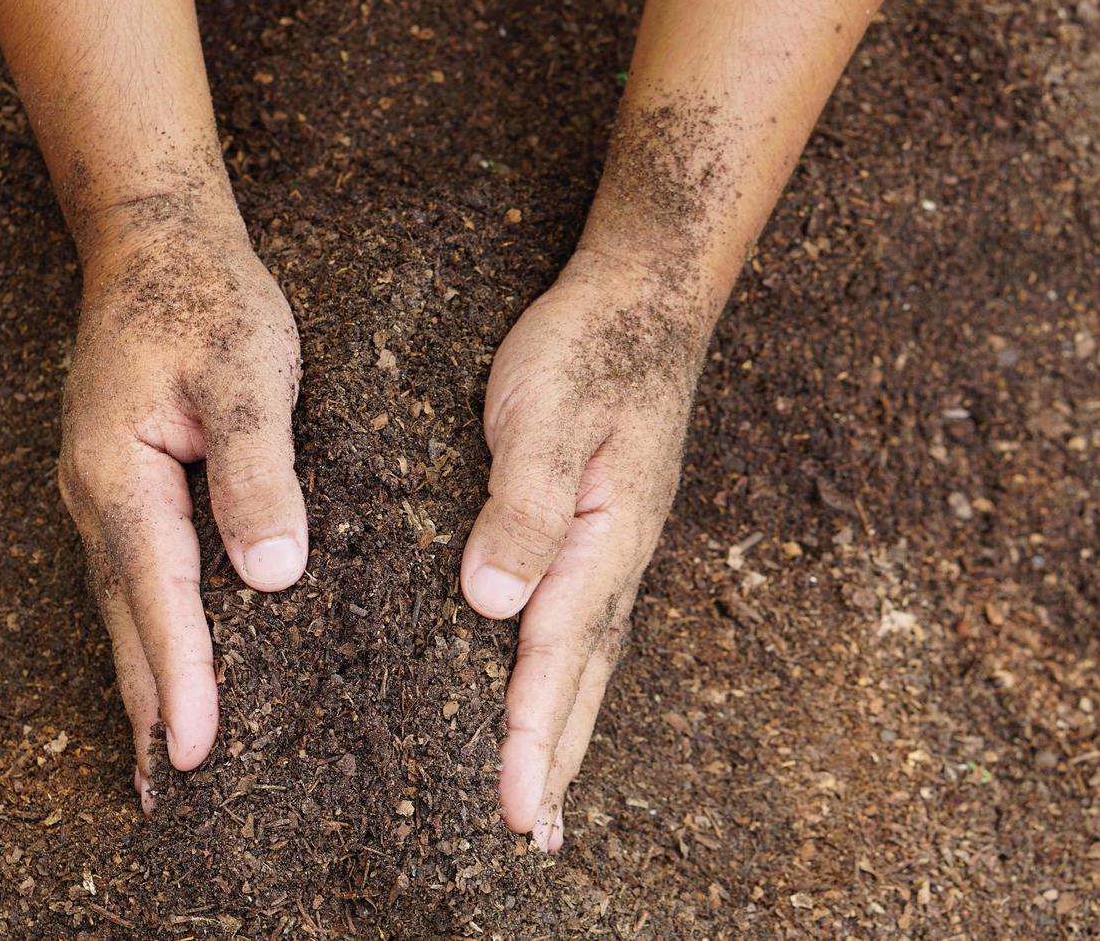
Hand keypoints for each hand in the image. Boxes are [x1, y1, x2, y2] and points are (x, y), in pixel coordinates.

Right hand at [57, 196, 306, 811]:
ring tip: (166, 757)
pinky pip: (135, 576)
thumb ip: (258, 472)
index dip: (181, 678)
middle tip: (168, 794)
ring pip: (124, 605)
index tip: (198, 752)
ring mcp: (102, 493)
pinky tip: (171, 661)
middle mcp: (98, 495)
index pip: (157, 597)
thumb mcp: (248, 374)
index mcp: (121, 474)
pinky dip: (150, 632)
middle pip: (125, 620)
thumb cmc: (207, 300)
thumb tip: (272, 574)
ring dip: (145, 680)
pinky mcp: (123, 485)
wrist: (156, 243)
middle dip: (150, 707)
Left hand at [459, 249, 715, 849]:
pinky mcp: (601, 528)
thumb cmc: (588, 348)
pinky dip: (567, 674)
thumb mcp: (544, 412)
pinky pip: (583, 621)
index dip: (534, 735)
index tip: (514, 809)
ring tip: (546, 798)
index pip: (559, 653)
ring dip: (568, 727)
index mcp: (606, 538)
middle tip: (533, 836)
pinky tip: (552, 691)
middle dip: (558, 758)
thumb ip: (524, 505)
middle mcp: (618, 555)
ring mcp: (616, 544)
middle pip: (586, 676)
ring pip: (590, 657)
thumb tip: (492, 602)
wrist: (642, 298)